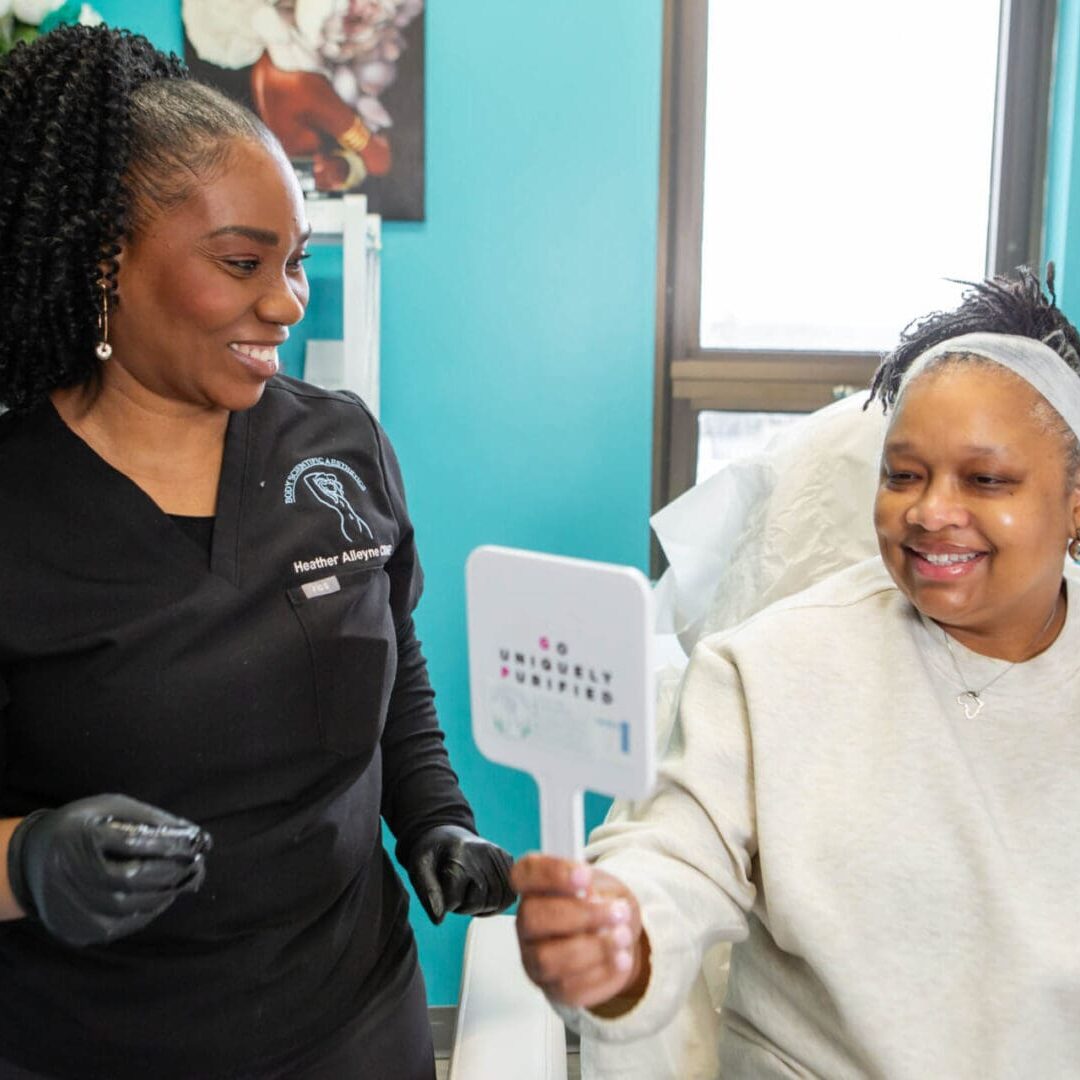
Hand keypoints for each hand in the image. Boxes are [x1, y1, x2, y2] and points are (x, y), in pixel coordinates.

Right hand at [7, 793, 211, 947]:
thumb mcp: (112, 809)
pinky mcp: (75, 928)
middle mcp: (70, 874)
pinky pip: (120, 926)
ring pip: (129, 907)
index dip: (170, 845)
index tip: (197, 844)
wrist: (35, 859)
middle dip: (172, 873)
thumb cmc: (83, 827)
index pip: (133, 843)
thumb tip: (196, 835)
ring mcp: (70, 905)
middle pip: (132, 880)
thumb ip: (151, 820)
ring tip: (183, 880)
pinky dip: (147, 912)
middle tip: (197, 865)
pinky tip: (160, 897)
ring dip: (164, 894)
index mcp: (80, 838)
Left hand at [405, 825, 514, 924]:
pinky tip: (483, 897)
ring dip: (482, 907)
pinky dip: (497, 903)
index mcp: (459, 852)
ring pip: (498, 900)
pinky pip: (510, 893)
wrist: (447, 833)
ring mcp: (498, 854)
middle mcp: (483, 851)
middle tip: (455, 898)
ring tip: (469, 897)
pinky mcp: (507, 858)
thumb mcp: (419, 867)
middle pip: (480, 900)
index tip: (440, 896)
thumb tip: (439, 919)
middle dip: (465, 907)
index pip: (455, 898)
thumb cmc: (432, 853)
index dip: (445, 905)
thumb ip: (427, 892)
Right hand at [512, 853, 648, 1011]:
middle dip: (580, 915)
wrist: (614, 934)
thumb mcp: (604, 884)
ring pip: (548, 959)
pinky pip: (570, 989)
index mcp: (534, 887)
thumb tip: (590, 899)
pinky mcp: (554, 988)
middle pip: (533, 918)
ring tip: (623, 936)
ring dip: (592, 948)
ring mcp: (535, 958)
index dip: (551, 874)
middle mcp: (527, 922)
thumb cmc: (601, 902)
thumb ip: (596, 888)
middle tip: (617, 912)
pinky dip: (601, 973)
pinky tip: (621, 959)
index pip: (524, 874)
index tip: (585, 876)